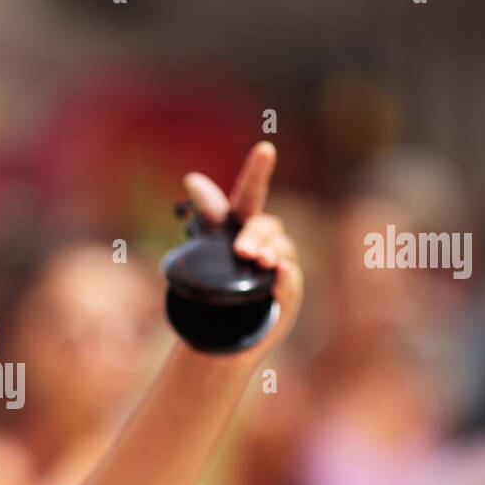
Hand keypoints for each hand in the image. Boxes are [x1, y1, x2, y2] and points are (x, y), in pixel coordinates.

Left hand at [182, 141, 303, 359]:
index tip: (264, 150)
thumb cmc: (212, 288)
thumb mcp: (205, 250)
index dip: (257, 171)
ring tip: (257, 262)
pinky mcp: (285, 293)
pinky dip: (283, 275)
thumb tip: (193, 177)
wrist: (217, 334)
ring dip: (268, 251)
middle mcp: (263, 242)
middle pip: (265, 224)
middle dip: (254, 233)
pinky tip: (276, 271)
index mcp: (240, 226)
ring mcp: (278, 267)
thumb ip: (209, 215)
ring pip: (280, 249)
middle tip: (241, 250)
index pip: (250, 194)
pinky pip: (290, 279)